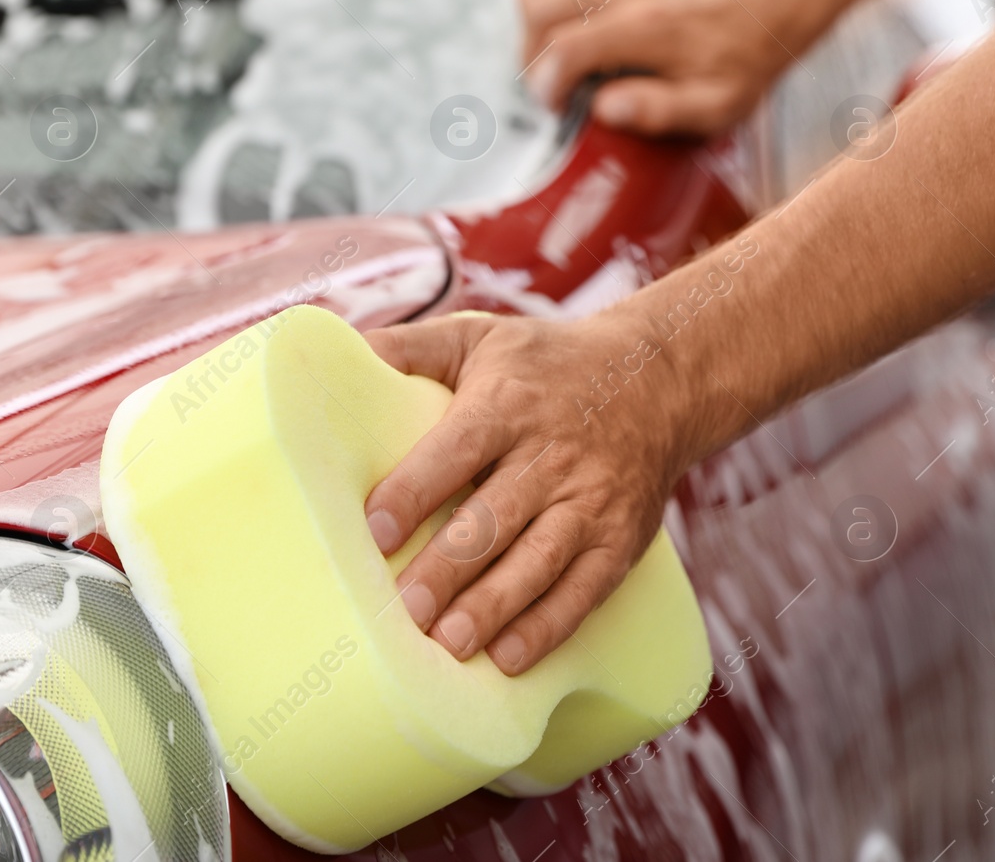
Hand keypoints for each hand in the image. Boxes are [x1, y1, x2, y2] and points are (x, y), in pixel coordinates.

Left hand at [362, 312, 690, 674]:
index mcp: (506, 404)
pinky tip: (510, 657)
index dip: (415, 490)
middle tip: (405, 607)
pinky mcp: (621, 539)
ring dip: (494, 606)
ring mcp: (589, 501)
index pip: (457, 449)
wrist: (658, 380)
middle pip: (494, 517)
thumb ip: (408, 347)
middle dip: (449, 567)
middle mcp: (550, 455)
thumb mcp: (477, 336)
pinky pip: (585, 589)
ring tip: (449, 642)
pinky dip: (550, 626)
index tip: (375, 530)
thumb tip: (336, 352)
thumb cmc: (546, 362)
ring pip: (538, 561)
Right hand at [519, 0, 802, 137]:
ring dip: (534, 36)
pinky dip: (548, 13)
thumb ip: (659, 111)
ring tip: (558, 66)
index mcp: (647, 30)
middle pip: (538, 14)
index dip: (548, 85)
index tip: (561, 108)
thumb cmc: (740, 64)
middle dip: (534, 61)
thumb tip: (603, 109)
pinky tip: (571, 38)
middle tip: (558, 90)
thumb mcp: (716, 106)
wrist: (765, 8)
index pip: (566, 49)